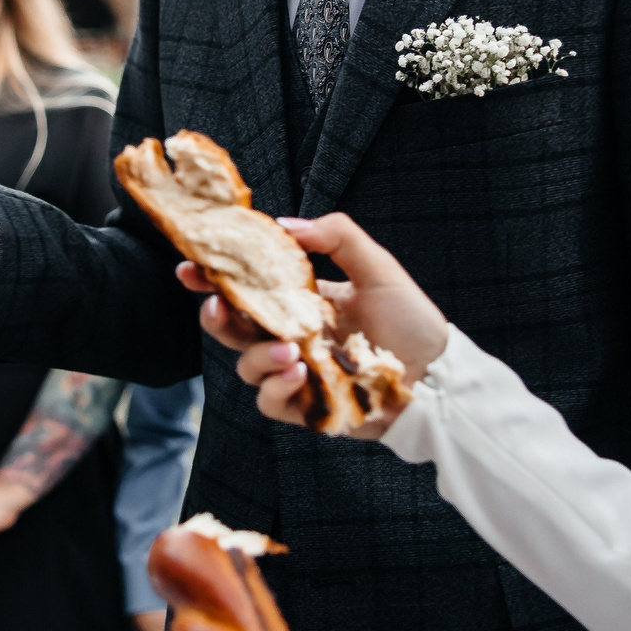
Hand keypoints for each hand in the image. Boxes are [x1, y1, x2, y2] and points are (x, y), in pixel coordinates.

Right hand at [178, 212, 447, 437]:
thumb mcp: (377, 266)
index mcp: (302, 301)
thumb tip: (284, 223)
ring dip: (259, 356)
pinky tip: (298, 374)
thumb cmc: (411, 320)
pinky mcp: (305, 407)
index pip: (249, 288)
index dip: (215, 278)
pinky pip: (268, 403)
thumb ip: (336, 236)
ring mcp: (296, 373)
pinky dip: (275, 388)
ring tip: (291, 351)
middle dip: (214, 317)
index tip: (192, 266)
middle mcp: (292, 336)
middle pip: (233, 329)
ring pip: (247, 366)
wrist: (438, 375)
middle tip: (216, 306)